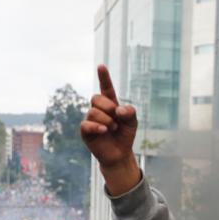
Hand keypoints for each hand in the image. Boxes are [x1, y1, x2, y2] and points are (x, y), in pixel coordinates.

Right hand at [81, 66, 139, 186]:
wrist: (120, 154)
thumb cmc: (125, 135)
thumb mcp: (133, 122)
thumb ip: (130, 112)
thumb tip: (118, 109)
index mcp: (110, 103)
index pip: (106, 88)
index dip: (104, 77)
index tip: (101, 66)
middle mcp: (98, 109)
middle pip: (96, 98)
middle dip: (108, 107)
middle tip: (116, 118)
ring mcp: (90, 119)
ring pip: (93, 111)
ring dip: (106, 120)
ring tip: (112, 129)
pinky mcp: (85, 131)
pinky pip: (87, 124)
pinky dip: (97, 126)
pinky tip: (104, 131)